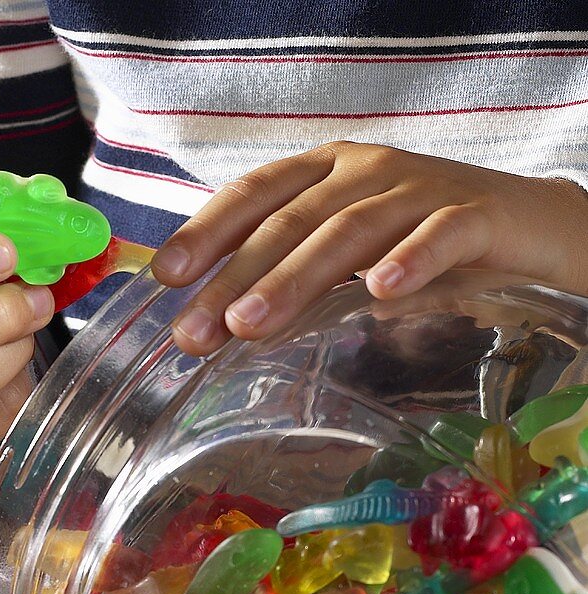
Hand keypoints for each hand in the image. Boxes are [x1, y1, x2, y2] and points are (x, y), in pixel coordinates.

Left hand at [152, 141, 587, 355]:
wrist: (522, 225)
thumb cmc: (414, 240)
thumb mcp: (342, 254)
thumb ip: (289, 276)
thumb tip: (217, 323)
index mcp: (321, 171)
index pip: (252, 194)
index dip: (207, 232)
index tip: (166, 277)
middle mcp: (361, 169)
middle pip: (289, 221)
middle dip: (237, 277)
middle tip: (199, 330)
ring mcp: (418, 187)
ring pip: (348, 230)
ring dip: (296, 278)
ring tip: (252, 324)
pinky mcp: (474, 212)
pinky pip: (439, 233)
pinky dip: (409, 259)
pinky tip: (379, 291)